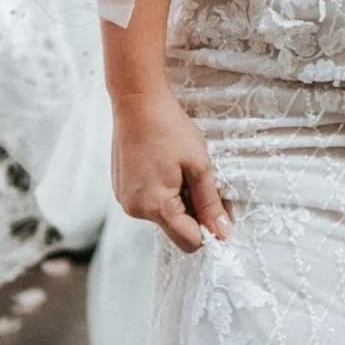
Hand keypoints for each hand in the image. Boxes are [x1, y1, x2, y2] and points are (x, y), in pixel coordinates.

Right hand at [110, 87, 229, 253]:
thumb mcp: (199, 165)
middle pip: (175, 228)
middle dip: (192, 210)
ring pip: (162, 215)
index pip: (188, 241)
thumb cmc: (170, 130)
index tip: (218, 208)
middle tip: (197, 177)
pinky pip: (148, 201)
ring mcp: (124, 200)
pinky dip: (161, 191)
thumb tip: (223, 233)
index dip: (208, 229)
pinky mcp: (120, 189)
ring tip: (178, 167)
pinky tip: (163, 164)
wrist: (137, 103)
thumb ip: (210, 203)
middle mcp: (135, 210)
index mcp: (155, 207)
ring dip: (177, 199)